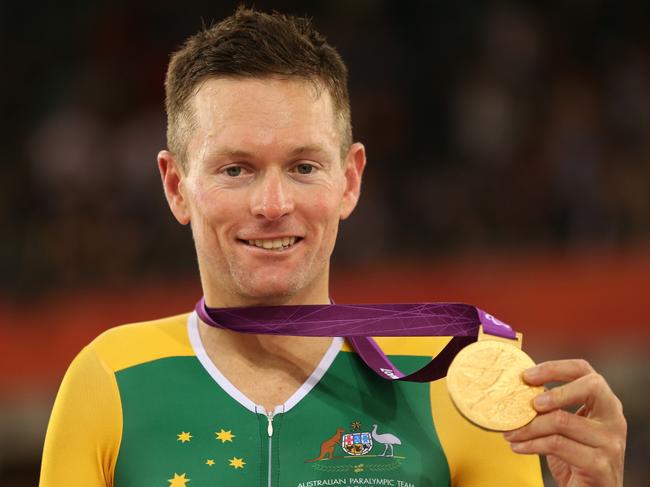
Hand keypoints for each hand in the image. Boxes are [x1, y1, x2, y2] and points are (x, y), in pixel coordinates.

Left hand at [503, 359, 626, 486]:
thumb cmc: (574, 459)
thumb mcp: (565, 428)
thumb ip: (552, 407)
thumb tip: (517, 388)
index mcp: (605, 404)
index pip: (585, 371)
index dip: (555, 368)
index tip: (527, 375)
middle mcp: (614, 419)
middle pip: (591, 387)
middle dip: (555, 391)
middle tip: (529, 403)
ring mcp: (610, 442)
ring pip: (562, 420)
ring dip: (529, 426)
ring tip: (510, 433)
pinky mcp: (599, 465)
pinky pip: (557, 445)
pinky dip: (531, 444)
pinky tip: (517, 447)